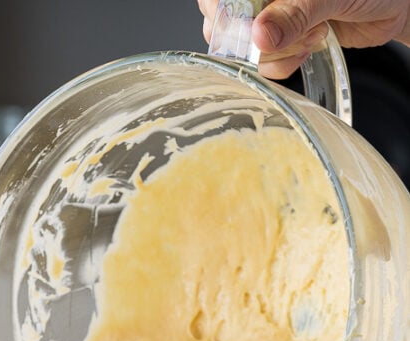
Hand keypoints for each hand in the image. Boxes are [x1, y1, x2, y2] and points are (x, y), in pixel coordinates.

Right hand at [198, 0, 409, 78]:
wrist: (396, 5)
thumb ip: (294, 13)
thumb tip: (259, 35)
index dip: (221, 12)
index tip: (236, 28)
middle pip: (227, 23)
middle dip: (254, 38)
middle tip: (284, 34)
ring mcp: (271, 17)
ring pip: (246, 48)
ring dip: (279, 52)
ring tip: (312, 34)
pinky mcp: (283, 40)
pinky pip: (267, 62)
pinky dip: (286, 63)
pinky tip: (310, 46)